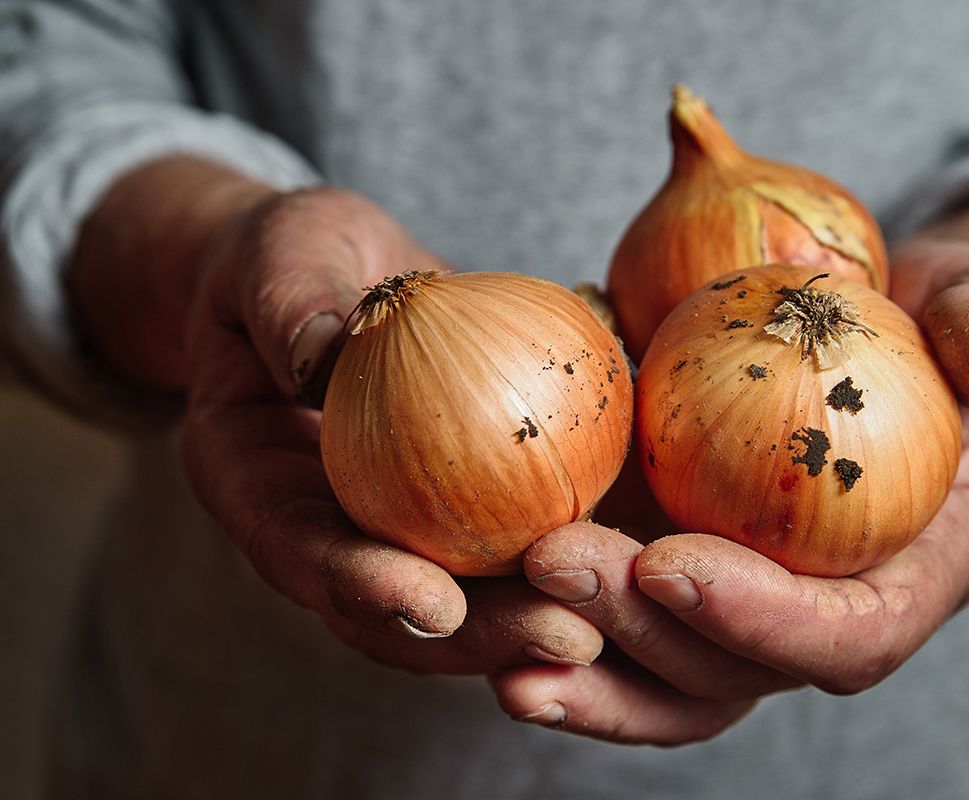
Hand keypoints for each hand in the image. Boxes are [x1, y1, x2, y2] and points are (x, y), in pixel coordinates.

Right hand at [175, 182, 601, 673]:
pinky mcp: (465, 507)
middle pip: (397, 610)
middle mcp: (329, 529)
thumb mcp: (279, 255)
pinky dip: (571, 557)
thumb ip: (289, 301)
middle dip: (480, 638)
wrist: (334, 273)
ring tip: (615, 620)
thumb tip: (319, 349)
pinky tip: (639, 557)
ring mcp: (399, 527)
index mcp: (259, 486)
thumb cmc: (289, 257)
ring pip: (468, 599)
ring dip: (535, 618)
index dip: (361, 587)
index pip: (301, 552)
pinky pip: (517, 539)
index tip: (433, 602)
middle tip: (563, 638)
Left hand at [490, 237, 968, 743]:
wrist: (897, 337)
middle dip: (642, 632)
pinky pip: (624, 626)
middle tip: (552, 561)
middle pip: (735, 670)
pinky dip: (562, 633)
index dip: (766, 622)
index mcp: (913, 574)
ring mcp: (746, 599)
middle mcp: (823, 610)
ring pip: (667, 677)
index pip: (849, 635)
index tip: (677, 568)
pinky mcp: (685, 569)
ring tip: (500, 641)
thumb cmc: (955, 330)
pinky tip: (486, 616)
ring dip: (584, 667)